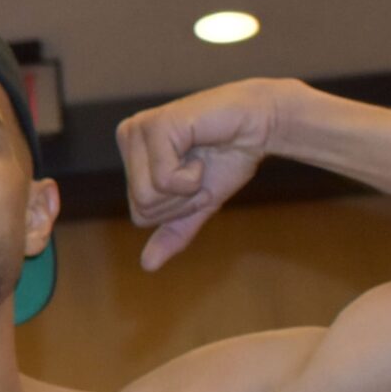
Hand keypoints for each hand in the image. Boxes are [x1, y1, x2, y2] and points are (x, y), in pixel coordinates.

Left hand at [117, 80, 289, 269]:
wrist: (261, 125)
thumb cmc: (228, 158)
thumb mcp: (198, 204)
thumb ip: (173, 231)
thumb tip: (147, 266)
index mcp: (131, 155)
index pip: (140, 215)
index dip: (177, 208)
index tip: (196, 177)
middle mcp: (128, 137)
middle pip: (142, 208)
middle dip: (182, 199)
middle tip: (200, 167)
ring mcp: (139, 129)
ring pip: (148, 196)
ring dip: (187, 186)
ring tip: (199, 157)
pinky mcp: (156, 125)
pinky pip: (163, 180)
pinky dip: (191, 175)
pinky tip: (200, 144)